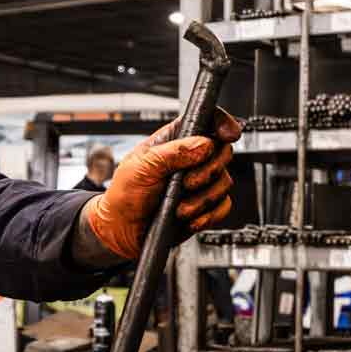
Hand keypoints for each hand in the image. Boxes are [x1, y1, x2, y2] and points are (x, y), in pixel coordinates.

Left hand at [82, 109, 239, 259]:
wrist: (123, 230)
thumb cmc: (125, 194)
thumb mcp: (141, 166)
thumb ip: (173, 152)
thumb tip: (203, 145)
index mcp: (176, 140)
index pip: (207, 120)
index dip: (221, 123)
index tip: (228, 134)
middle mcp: (191, 159)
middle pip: (223, 152)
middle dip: (209, 170)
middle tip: (187, 183)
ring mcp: (200, 183)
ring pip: (224, 182)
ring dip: (204, 198)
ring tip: (180, 207)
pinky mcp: (205, 206)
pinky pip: (223, 206)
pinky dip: (209, 215)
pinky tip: (190, 218)